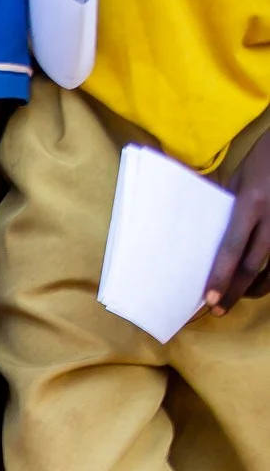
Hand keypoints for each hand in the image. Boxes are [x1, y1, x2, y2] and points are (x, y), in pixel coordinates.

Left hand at [202, 133, 269, 311]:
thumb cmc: (262, 161)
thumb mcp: (238, 180)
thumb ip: (227, 209)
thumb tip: (207, 236)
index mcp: (250, 204)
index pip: (232, 247)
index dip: (221, 276)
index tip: (209, 299)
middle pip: (253, 265)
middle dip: (235, 291)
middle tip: (219, 310)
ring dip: (255, 288)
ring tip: (238, 298)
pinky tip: (260, 282)